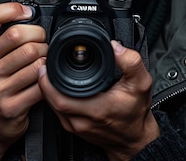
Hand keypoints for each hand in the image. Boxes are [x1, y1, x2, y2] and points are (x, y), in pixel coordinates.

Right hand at [0, 2, 47, 160]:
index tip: (27, 12)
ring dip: (46, 58)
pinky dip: (47, 80)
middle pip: (19, 35)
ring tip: (43, 62)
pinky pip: (39, 84)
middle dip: (39, 37)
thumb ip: (3, 34)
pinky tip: (43, 80)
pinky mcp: (9, 105)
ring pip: (33, 58)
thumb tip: (30, 12)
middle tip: (43, 43)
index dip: (12, 9)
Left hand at [38, 40, 158, 160]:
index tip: (47, 64)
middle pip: (51, 101)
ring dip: (48, 90)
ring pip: (52, 107)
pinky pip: (57, 112)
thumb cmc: (136, 112)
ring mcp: (76, 127)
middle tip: (46, 64)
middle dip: (45, 82)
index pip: (60, 98)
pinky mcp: (73, 129)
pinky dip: (54, 98)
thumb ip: (131, 62)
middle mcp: (82, 121)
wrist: (134, 138)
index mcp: (97, 109)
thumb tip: (115, 46)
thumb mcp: (141, 83)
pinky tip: (58, 87)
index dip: (48, 81)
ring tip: (49, 73)